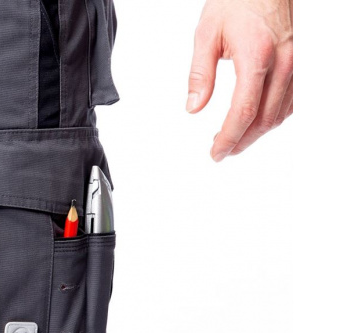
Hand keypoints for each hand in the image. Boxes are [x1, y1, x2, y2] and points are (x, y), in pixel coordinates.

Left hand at [186, 0, 292, 161]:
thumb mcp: (208, 32)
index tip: (216, 153)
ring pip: (279, 116)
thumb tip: (193, 108)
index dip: (229, 138)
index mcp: (257, 55)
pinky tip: (256, 123)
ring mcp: (298, 64)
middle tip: (222, 152)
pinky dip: (272, 119)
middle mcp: (284, 62)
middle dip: (240, 142)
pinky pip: (291, 103)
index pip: (244, 112)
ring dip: (256, 134)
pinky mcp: (304, 64)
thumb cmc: (239, 0)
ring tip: (234, 140)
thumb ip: (200, 73)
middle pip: (263, 121)